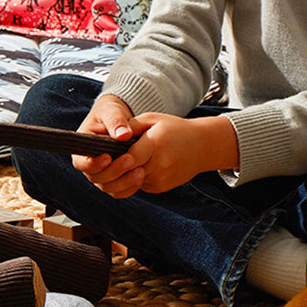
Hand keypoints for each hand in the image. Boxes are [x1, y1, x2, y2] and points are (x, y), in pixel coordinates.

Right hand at [72, 95, 143, 197]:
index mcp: (82, 147)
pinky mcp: (114, 179)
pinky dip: (129, 188)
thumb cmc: (110, 112)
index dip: (92, 164)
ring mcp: (101, 173)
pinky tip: (141, 177)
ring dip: (124, 182)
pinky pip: (119, 191)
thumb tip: (123, 135)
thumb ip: (115, 121)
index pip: (81, 163)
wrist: (118, 119)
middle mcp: (89, 163)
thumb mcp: (111, 111)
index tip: (108, 157)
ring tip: (140, 171)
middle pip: (95, 178)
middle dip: (113, 172)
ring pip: (107, 187)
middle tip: (130, 159)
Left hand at [75, 110, 237, 198]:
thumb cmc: (174, 129)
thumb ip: (130, 126)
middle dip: (114, 167)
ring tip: (118, 161)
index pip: (129, 157)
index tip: (104, 154)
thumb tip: (110, 133)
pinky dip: (132, 178)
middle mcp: (159, 165)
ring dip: (122, 174)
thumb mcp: (152, 119)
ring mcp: (161, 179)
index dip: (115, 158)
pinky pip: (139, 185)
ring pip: (130, 181)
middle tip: (103, 160)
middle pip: (127, 172)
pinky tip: (134, 167)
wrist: (202, 146)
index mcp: (156, 145)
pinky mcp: (161, 188)